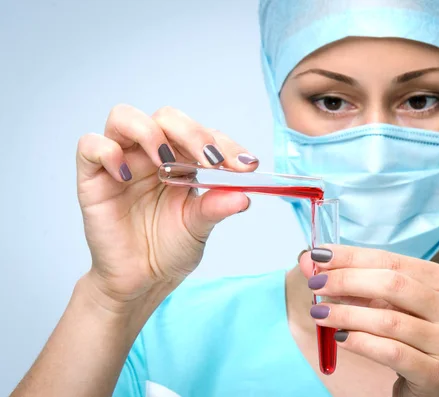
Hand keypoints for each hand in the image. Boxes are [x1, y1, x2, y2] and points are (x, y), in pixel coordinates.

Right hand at [77, 104, 257, 309]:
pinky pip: (90, 146)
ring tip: (165, 161)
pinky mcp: (93, 178)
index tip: (248, 165)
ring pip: (124, 117)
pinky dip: (108, 152)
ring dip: (151, 133)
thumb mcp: (198, 227)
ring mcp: (121, 162)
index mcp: (181, 161)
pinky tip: (126, 175)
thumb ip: (216, 207)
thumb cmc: (167, 250)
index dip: (226, 144)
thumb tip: (244, 196)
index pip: (203, 135)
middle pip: (167, 118)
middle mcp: (151, 155)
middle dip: (194, 133)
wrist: (140, 282)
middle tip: (213, 161)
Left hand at [299, 245, 438, 396]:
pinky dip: (360, 342)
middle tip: (316, 284)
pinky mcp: (437, 372)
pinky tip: (339, 338)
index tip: (318, 256)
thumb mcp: (386, 304)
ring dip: (346, 314)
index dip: (351, 256)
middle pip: (392, 284)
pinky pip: (391, 352)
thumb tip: (309, 261)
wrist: (437, 382)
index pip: (391, 260)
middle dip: (347, 281)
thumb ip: (353, 282)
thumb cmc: (409, 334)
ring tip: (319, 313)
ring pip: (388, 320)